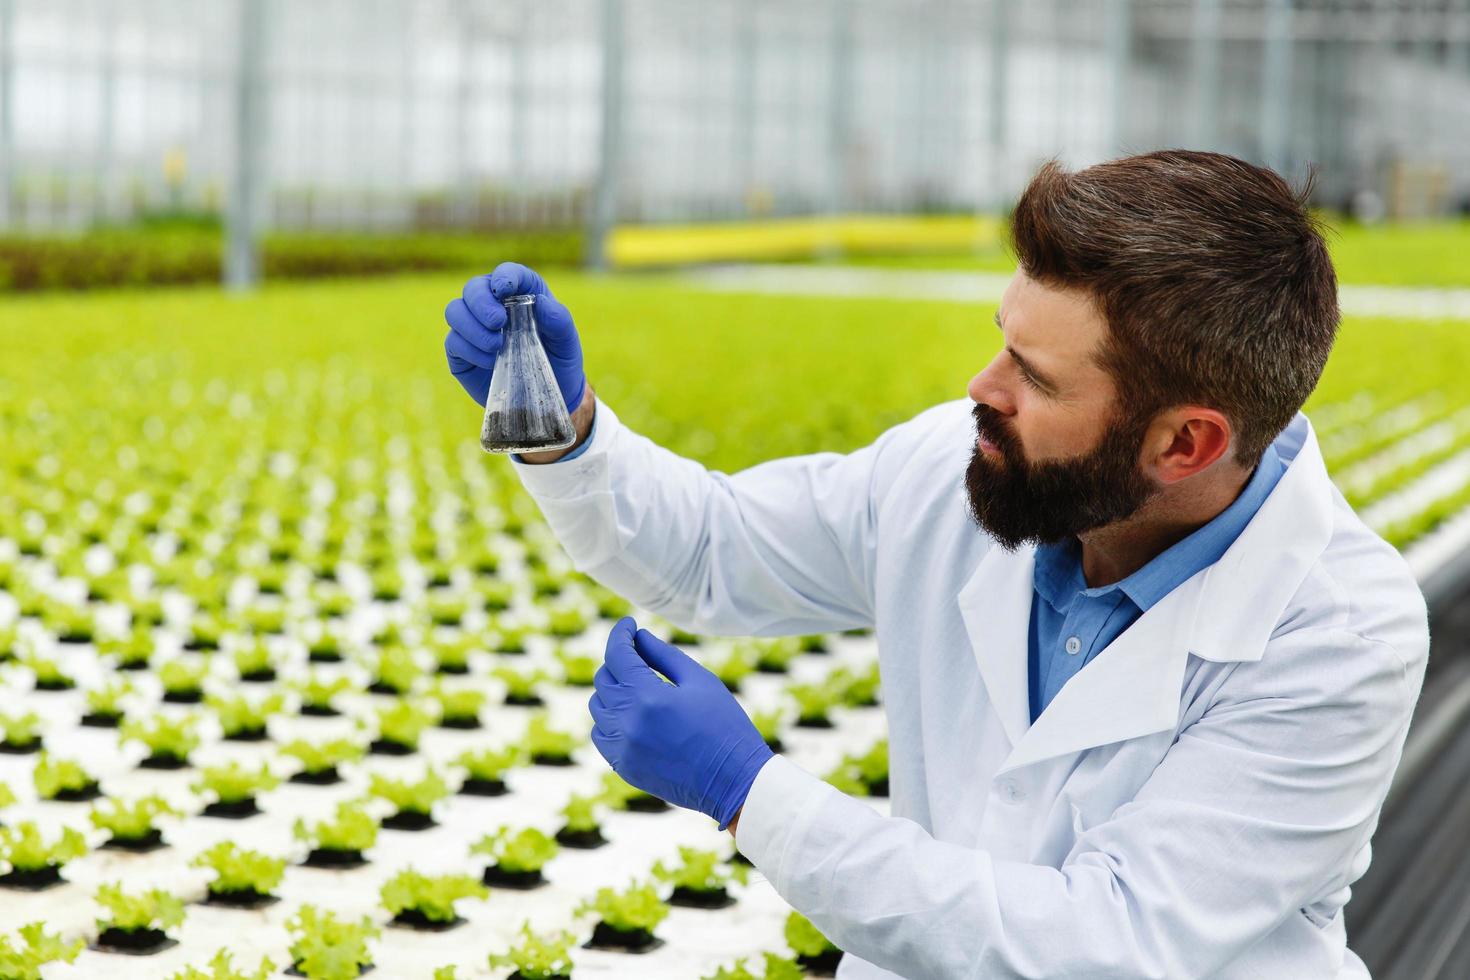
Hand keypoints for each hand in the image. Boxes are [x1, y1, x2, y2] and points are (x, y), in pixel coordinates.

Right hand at [443, 262, 585, 410]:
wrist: (549, 394)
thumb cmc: (559, 359)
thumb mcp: (566, 341)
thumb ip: (558, 320)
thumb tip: (541, 302)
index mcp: (521, 293)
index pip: (507, 273)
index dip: (503, 276)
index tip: (504, 289)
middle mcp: (493, 305)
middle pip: (473, 288)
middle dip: (481, 302)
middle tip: (497, 322)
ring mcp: (474, 328)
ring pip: (455, 311)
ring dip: (472, 326)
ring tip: (497, 345)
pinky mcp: (462, 352)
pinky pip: (454, 342)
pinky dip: (470, 350)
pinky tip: (491, 361)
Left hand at [589, 617, 774, 830]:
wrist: (734, 780)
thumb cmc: (724, 724)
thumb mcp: (700, 681)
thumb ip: (664, 655)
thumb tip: (639, 637)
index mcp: (647, 696)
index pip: (617, 654)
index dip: (621, 633)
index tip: (629, 624)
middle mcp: (627, 722)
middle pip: (604, 678)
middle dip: (619, 661)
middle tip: (639, 656)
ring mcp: (622, 748)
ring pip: (597, 707)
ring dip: (613, 691)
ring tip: (638, 687)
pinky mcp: (623, 767)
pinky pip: (601, 735)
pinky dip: (610, 719)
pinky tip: (633, 716)